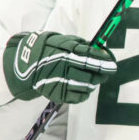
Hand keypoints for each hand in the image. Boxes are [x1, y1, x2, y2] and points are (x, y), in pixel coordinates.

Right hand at [2, 30, 117, 103]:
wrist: (27, 64)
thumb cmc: (50, 50)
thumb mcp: (63, 41)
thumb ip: (83, 46)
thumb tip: (102, 51)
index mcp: (66, 53)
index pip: (91, 58)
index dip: (104, 62)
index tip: (112, 64)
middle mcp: (63, 68)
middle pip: (92, 75)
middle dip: (102, 74)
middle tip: (105, 72)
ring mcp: (60, 83)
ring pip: (88, 87)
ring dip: (93, 83)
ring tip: (91, 78)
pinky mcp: (58, 95)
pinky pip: (80, 97)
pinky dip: (85, 92)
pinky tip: (82, 86)